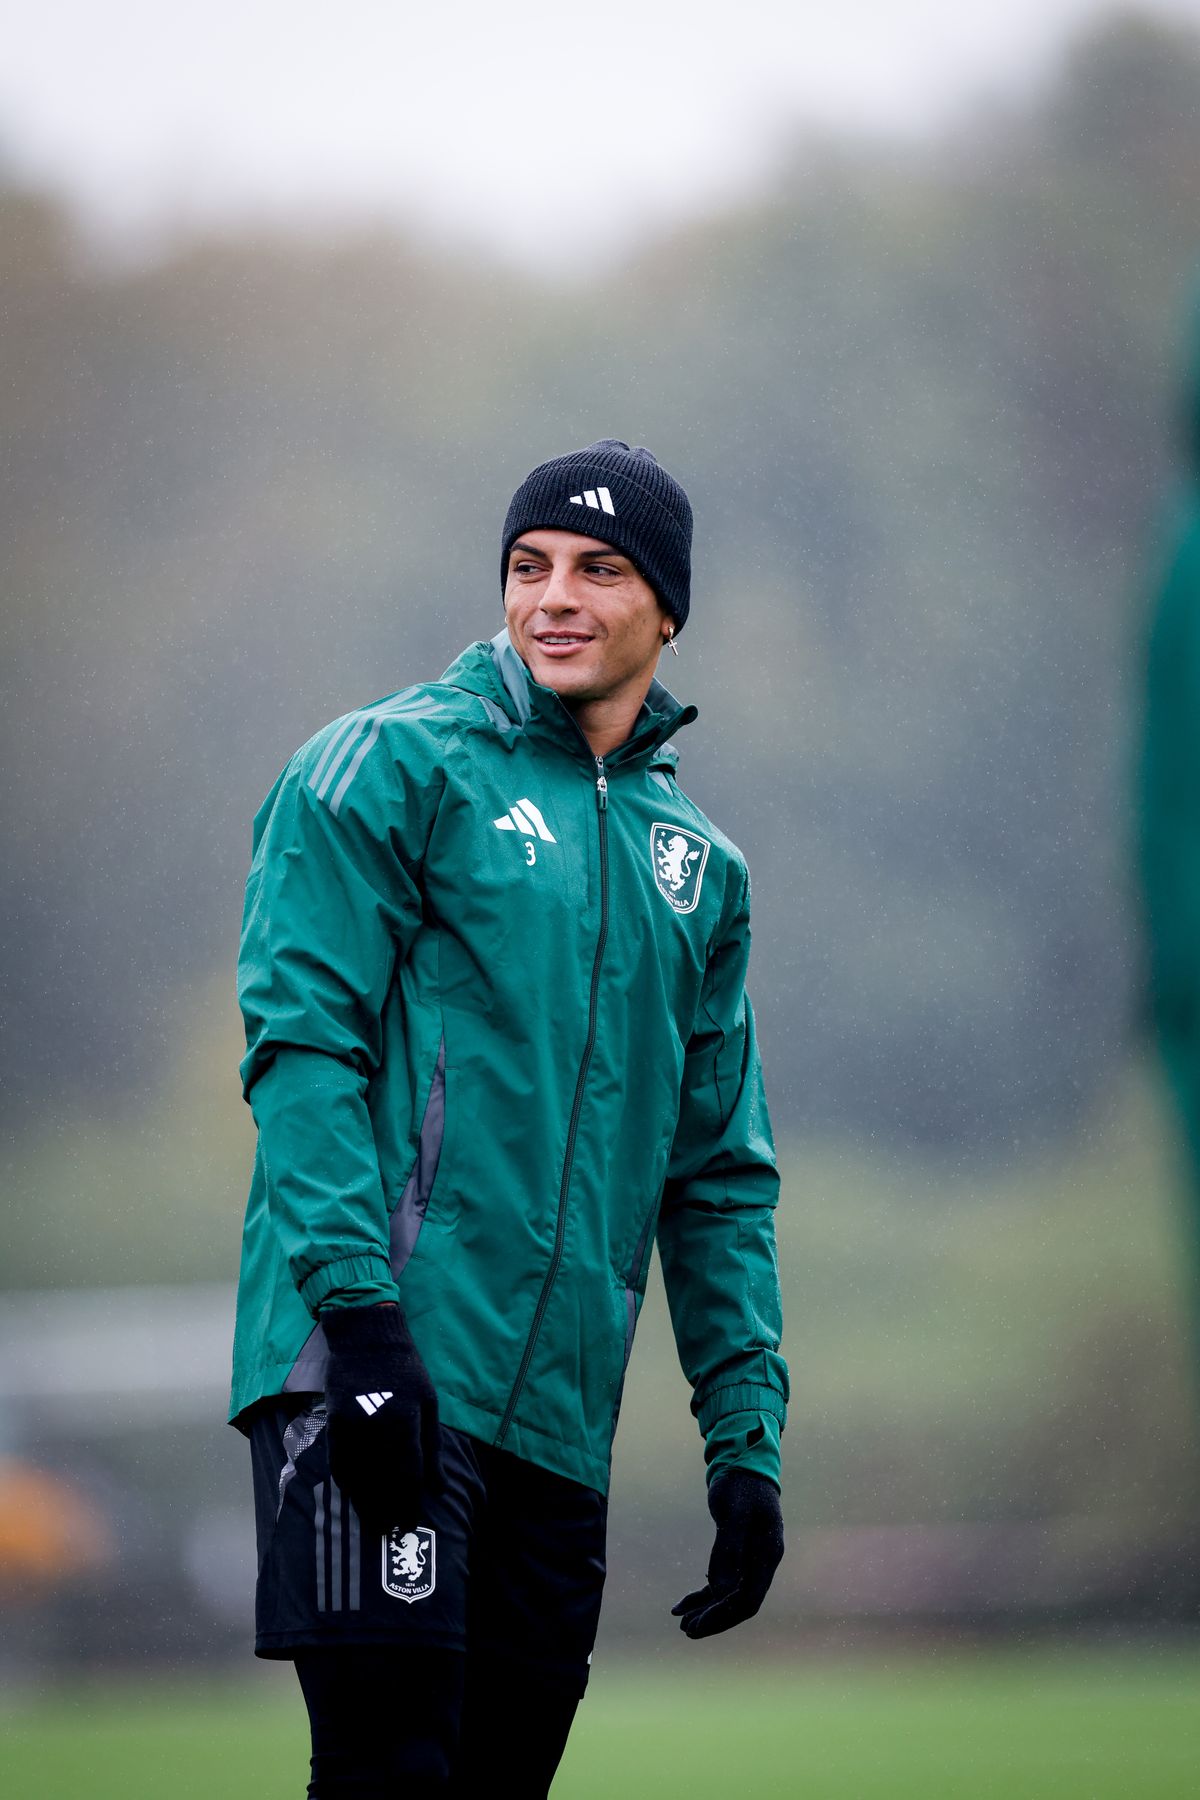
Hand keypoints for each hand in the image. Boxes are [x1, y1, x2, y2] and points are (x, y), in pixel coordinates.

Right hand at [321, 1303, 441, 1534]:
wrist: (366, 1338)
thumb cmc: (406, 1370)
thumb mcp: (429, 1403)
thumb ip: (432, 1448)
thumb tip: (440, 1488)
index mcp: (405, 1422)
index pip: (408, 1475)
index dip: (409, 1503)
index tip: (411, 1523)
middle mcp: (376, 1429)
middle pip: (381, 1483)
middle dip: (387, 1510)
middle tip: (391, 1531)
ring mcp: (351, 1427)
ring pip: (357, 1478)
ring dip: (365, 1503)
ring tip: (373, 1522)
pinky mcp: (334, 1423)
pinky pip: (338, 1462)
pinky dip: (346, 1483)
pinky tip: (353, 1496)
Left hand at [671, 1469, 783, 1638]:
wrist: (744, 1464)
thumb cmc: (739, 1485)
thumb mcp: (732, 1513)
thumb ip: (728, 1550)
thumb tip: (719, 1591)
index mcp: (767, 1555)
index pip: (748, 1600)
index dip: (723, 1615)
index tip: (698, 1624)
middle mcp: (762, 1562)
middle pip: (740, 1604)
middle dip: (714, 1619)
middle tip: (686, 1630)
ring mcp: (752, 1560)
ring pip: (729, 1596)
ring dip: (707, 1609)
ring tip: (681, 1622)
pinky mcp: (738, 1555)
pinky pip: (722, 1583)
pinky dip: (704, 1594)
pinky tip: (683, 1603)